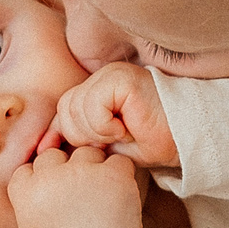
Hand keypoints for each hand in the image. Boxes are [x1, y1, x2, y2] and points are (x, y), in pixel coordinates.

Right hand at [6, 144, 146, 227]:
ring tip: (101, 193)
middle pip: (54, 155)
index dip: (40, 178)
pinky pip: (118, 160)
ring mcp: (83, 172)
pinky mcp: (113, 174)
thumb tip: (30, 190)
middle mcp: (51, 177)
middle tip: (78, 194)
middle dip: (64, 170)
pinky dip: (120, 173)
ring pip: (86, 152)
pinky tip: (118, 192)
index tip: (53, 193)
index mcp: (26, 192)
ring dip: (94, 167)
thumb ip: (27, 208)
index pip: (28, 168)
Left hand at [44, 62, 178, 165]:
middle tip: (109, 142)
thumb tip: (42, 146)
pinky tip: (124, 129)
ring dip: (95, 132)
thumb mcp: (108, 143)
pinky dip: (104, 125)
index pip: (63, 109)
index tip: (59, 153)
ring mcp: (111, 74)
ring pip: (75, 107)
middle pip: (65, 108)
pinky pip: (92, 106)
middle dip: (81, 135)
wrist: (186, 138)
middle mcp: (102, 77)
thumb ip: (80, 138)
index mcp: (97, 89)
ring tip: (120, 135)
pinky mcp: (120, 78)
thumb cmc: (153, 141)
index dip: (59, 133)